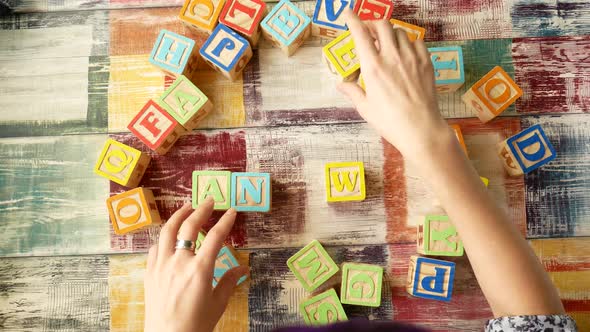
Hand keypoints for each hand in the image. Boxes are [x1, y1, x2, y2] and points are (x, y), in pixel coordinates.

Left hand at [144, 198, 248, 331]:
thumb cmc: (195, 325)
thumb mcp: (217, 304)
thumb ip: (228, 282)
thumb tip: (242, 269)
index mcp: (200, 270)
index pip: (215, 237)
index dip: (225, 221)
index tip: (231, 211)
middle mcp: (179, 263)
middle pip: (189, 226)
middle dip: (201, 209)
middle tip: (209, 200)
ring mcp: (161, 266)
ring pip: (167, 231)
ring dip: (178, 216)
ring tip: (186, 207)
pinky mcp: (150, 272)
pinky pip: (155, 247)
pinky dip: (164, 237)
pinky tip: (169, 235)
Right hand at [338, 10, 451, 164]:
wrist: (420, 129)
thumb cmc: (390, 121)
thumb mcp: (365, 108)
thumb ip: (353, 91)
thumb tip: (341, 85)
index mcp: (373, 67)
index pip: (360, 34)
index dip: (352, 20)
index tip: (347, 13)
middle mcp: (392, 57)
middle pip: (382, 25)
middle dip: (373, 24)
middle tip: (369, 31)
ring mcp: (411, 58)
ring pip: (400, 32)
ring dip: (390, 34)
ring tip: (387, 45)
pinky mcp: (426, 63)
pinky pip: (418, 41)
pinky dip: (409, 42)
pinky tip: (405, 53)